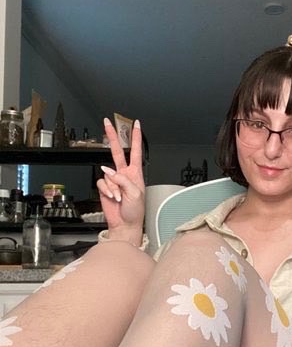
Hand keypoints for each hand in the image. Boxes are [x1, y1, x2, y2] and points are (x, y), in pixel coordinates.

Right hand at [96, 118, 144, 245]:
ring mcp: (114, 180)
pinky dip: (106, 190)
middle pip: (117, 151)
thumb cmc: (135, 211)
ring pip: (107, 173)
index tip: (135, 125)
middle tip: (108, 122)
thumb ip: (123, 180)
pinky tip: (112, 197)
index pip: (135, 151)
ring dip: (112, 186)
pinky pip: (101, 182)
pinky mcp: (105, 187)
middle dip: (113, 136)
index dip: (135, 137)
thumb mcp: (135, 194)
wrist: (125, 224)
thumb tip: (110, 171)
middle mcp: (124, 174)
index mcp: (136, 173)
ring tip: (119, 197)